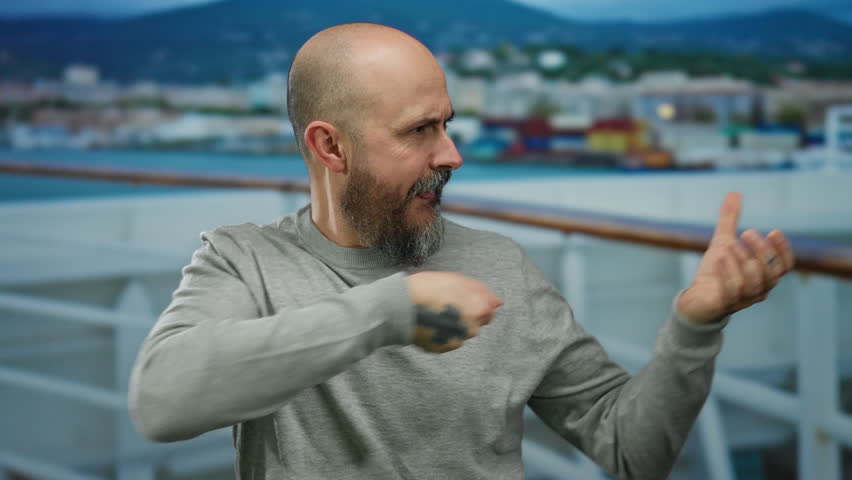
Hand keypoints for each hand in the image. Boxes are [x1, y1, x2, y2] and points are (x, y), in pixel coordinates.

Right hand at [406, 271, 502, 352]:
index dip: (476, 302)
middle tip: (446, 305)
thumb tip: (499, 302)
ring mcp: (458, 340)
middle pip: (476, 322)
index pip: (490, 309)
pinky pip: (448, 340)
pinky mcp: (443, 348)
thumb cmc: (427, 287)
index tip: (461, 299)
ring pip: (461, 332)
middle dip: (467, 315)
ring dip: (454, 324)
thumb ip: (481, 291)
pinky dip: (442, 333)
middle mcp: (473, 328)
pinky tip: (430, 323)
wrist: (400, 307)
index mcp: (480, 308)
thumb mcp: (457, 280)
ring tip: (435, 313)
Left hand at [678, 192, 794, 323]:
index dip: (782, 250)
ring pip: (752, 282)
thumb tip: (734, 192)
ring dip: (743, 260)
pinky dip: (728, 273)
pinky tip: (720, 257)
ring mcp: (743, 299)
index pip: (784, 266)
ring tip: (730, 244)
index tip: (773, 230)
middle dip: (761, 251)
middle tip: (747, 232)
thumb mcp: (722, 242)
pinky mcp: (724, 304)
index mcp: (764, 275)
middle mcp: (759, 289)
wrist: (695, 299)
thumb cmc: (716, 272)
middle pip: (770, 273)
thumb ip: (729, 220)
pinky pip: (732, 291)